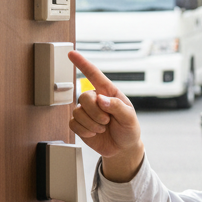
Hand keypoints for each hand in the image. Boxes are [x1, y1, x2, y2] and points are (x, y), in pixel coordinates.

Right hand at [68, 51, 143, 181]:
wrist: (122, 148)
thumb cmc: (128, 130)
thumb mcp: (130, 118)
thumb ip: (117, 107)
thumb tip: (100, 98)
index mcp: (109, 93)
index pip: (94, 75)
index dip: (82, 63)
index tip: (71, 53)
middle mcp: (96, 99)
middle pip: (84, 96)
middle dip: (96, 112)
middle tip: (107, 121)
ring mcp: (86, 111)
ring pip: (78, 111)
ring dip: (92, 124)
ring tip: (103, 128)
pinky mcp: (79, 123)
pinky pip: (74, 124)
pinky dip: (86, 131)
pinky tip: (94, 133)